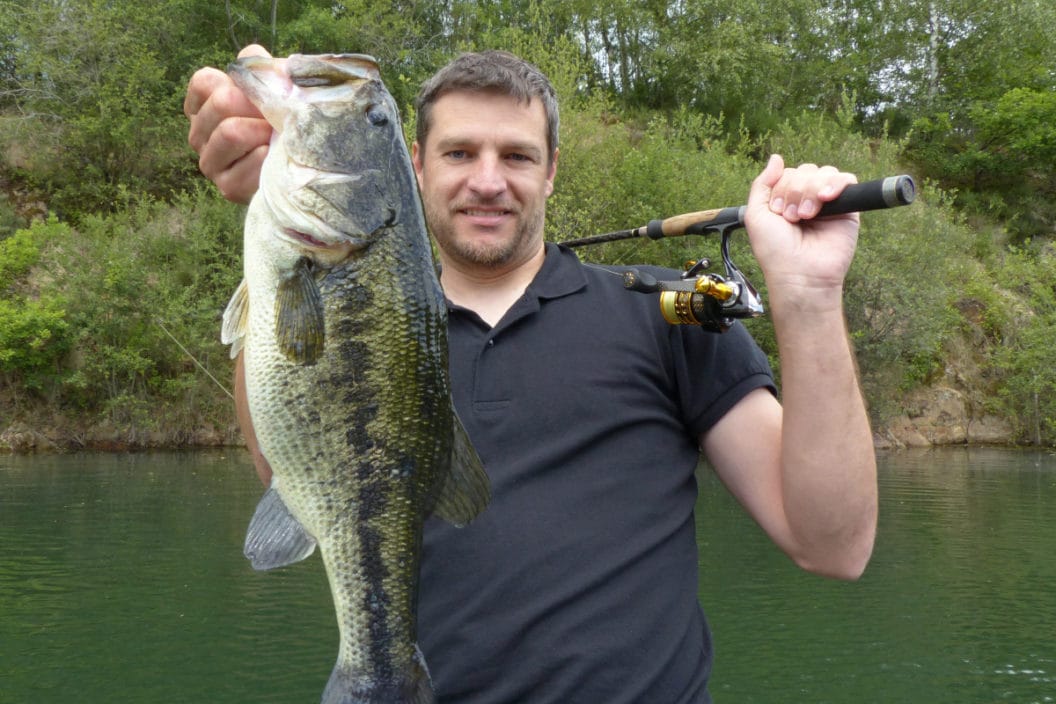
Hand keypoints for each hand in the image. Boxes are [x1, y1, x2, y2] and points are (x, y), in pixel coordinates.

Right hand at [184, 44, 273, 203]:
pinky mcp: (227, 187)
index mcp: (202, 107)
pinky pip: (246, 164)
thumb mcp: (271, 90)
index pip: (204, 82)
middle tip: (276, 118)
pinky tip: (274, 158)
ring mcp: (210, 163)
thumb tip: (253, 57)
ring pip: (231, 132)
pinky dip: (267, 158)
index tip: (259, 96)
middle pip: (221, 103)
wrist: (300, 169)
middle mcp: (198, 134)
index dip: (239, 84)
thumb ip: (258, 67)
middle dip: (257, 107)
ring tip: (276, 137)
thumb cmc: (281, 124)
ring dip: (263, 132)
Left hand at [743, 155, 859, 305]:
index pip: (787, 173)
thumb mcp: (756, 214)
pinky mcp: (848, 209)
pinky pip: (847, 180)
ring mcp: (828, 203)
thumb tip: (776, 157)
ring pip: (824, 173)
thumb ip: (762, 184)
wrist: (799, 273)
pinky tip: (825, 199)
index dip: (781, 187)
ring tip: (806, 215)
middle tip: (792, 217)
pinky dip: (835, 184)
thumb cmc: (775, 251)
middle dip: (794, 190)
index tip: (778, 212)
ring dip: (810, 191)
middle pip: (805, 170)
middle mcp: (807, 199)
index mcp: (786, 199)